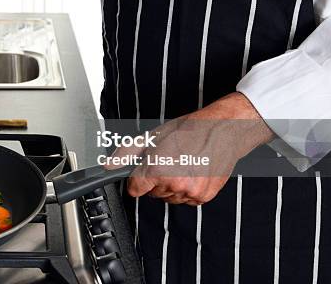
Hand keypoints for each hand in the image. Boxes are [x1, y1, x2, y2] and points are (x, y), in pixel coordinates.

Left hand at [111, 93, 273, 205]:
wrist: (222, 131)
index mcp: (156, 168)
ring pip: (168, 198)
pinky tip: (193, 171)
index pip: (134, 189)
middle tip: (169, 161)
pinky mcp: (202, 197)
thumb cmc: (188, 130)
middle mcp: (172, 183)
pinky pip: (185, 200)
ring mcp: (188, 192)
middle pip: (152, 194)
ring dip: (171, 186)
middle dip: (155, 180)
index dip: (137, 180)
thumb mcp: (152, 136)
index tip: (142, 173)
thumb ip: (127, 153)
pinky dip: (187, 189)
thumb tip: (108, 165)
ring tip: (183, 164)